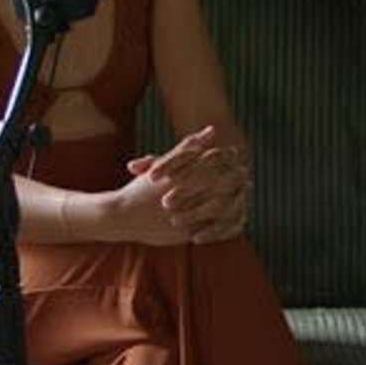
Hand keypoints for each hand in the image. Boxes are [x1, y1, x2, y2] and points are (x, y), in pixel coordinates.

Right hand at [119, 124, 250, 245]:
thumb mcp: (164, 164)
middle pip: (220, 184)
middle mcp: (182, 196)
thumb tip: (212, 130)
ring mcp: (184, 216)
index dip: (226, 158)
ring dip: (235, 199)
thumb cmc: (142, 188)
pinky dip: (227, 223)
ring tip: (241, 194)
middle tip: (244, 174)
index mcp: (178, 176)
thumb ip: (189, 147)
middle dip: (234, 178)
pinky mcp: (185, 234)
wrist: (121, 217)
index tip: (234, 155)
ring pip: (220, 207)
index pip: (212, 163)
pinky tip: (235, 216)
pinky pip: (214, 229)